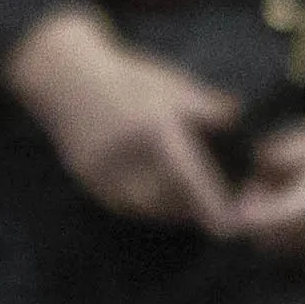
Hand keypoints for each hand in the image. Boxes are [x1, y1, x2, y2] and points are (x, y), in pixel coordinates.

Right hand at [8, 7, 239, 230]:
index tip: (230, 226)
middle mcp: (128, 158)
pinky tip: (158, 193)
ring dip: (172, 210)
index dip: (213, 208)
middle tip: (215, 204)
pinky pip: (126, 205)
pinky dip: (146, 205)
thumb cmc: (123, 77)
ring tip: (189, 201)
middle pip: (172, 202)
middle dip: (195, 207)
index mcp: (155, 130)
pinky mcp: (89, 182)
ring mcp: (105, 174)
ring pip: (148, 209)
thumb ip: (207, 105)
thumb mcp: (170, 83)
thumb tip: (240, 119)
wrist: (64, 78)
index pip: (192, 180)